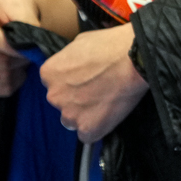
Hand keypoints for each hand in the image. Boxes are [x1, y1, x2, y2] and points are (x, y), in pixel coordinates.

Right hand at [0, 0, 40, 95]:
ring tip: (19, 57)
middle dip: (19, 59)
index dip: (13, 48)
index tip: (30, 49)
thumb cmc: (15, 10)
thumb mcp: (23, 7)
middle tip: (27, 51)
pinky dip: (12, 82)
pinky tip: (14, 69)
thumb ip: (27, 24)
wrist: (9, 17)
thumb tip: (29, 48)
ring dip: (17, 70)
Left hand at [38, 23, 147, 141]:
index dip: (70, 84)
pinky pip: (88, 135)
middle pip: (62, 103)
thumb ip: (68, 61)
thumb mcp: (77, 44)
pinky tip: (108, 116)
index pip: (54, 84)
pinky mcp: (88, 128)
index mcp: (48, 74)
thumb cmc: (108, 46)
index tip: (84, 82)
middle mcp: (54, 96)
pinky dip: (97, 128)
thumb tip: (72, 67)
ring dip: (84, 116)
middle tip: (96, 92)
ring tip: (104, 104)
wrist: (132, 61)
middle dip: (75, 100)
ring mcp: (70, 114)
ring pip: (73, 120)